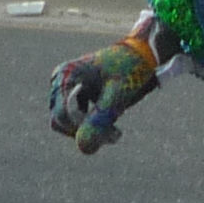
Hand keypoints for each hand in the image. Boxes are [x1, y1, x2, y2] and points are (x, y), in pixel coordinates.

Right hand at [49, 35, 160, 154]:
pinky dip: (93, 124)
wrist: (143, 52)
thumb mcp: (118, 94)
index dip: (84, 128)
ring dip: (90, 130)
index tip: (113, 130)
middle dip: (87, 131)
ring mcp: (66, 88)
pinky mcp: (75, 95)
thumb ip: (101, 119)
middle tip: (117, 134)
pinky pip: (77, 118)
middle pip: (62, 121)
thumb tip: (84, 149)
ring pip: (68, 122)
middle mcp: (60, 80)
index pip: (62, 115)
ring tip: (116, 132)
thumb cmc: (131, 68)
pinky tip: (114, 120)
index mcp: (66, 75)